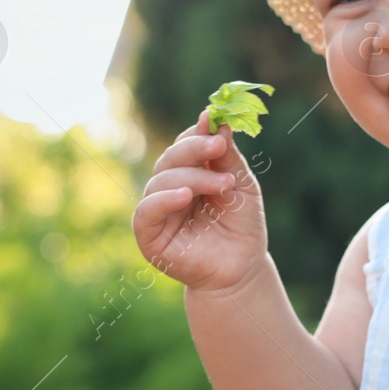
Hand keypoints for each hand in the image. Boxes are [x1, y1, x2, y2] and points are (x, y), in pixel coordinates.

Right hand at [132, 108, 267, 293]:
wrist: (242, 269)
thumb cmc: (242, 227)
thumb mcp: (242, 186)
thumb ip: (228, 156)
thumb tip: (215, 120)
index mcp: (188, 174)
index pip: (183, 145)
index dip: (196, 133)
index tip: (214, 123)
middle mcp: (169, 189)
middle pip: (169, 158)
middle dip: (194, 149)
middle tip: (217, 148)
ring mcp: (158, 212)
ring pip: (160, 180)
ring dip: (192, 177)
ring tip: (224, 186)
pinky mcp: (149, 237)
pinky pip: (145, 212)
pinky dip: (162, 200)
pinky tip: (184, 196)